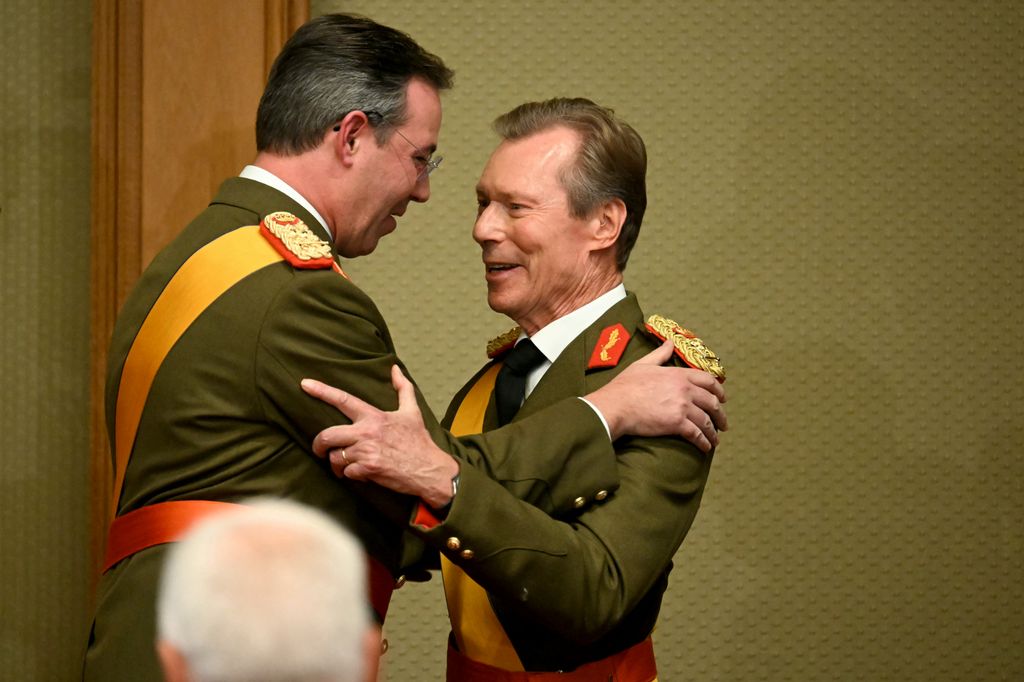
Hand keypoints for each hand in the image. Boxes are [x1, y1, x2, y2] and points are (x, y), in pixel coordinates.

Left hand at [300, 366, 459, 507]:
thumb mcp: (412, 412)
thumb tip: (395, 369)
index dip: (322, 391)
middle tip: (319, 450)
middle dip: (318, 445)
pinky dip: (351, 475)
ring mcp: (366, 451)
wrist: (430, 469)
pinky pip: (347, 472)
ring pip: (335, 457)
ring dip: (337, 464)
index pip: (343, 399)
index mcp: (374, 416)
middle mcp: (367, 432)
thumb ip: (402, 388)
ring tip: (345, 466)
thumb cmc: (419, 441)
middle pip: (327, 435)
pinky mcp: (368, 469)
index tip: (304, 384)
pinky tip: (361, 473)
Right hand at [585, 340, 728, 451]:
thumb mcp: (643, 364)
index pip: (708, 380)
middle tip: (722, 423)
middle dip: (720, 415)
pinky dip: (703, 442)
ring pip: (706, 420)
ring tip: (715, 439)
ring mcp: (682, 407)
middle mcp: (685, 389)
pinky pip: (696, 434)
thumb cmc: (626, 385)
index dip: (719, 390)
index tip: (723, 398)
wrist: (616, 405)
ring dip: (713, 432)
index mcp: (678, 374)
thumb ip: (660, 354)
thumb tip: (670, 342)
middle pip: (712, 402)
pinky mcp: (677, 424)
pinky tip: (706, 447)